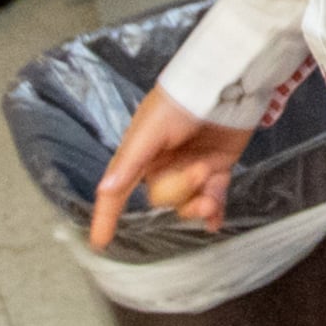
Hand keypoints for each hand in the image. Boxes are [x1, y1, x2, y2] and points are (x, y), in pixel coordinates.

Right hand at [90, 87, 253, 250]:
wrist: (225, 82)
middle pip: (163, 198)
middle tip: (200, 171)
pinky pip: (213, 196)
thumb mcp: (150, 129)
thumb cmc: (180, 101)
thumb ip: (130, 162)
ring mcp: (192, 168)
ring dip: (199, 206)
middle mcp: (163, 166)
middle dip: (181, 192)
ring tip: (211, 200)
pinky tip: (216, 222)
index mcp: (139, 157)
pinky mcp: (219, 166)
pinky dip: (215, 210)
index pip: (118, 192)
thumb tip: (105, 191)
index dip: (107, 216)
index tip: (100, 242)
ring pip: (188, 202)